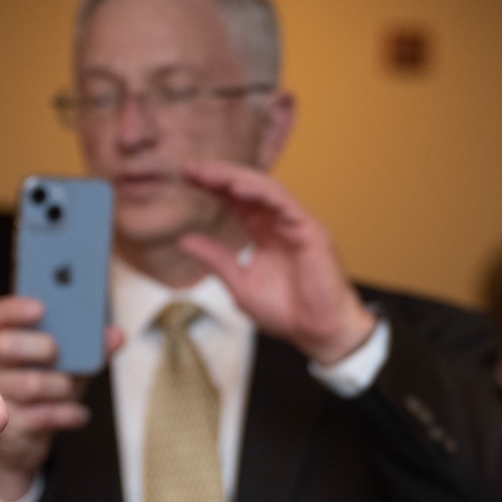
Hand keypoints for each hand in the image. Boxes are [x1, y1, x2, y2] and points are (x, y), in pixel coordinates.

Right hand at [0, 296, 123, 501]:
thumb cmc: (43, 394)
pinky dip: (68, 414)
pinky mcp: (8, 427)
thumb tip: (117, 335)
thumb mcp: (65, 367)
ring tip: (69, 389)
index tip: (41, 307)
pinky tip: (79, 414)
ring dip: (61, 385)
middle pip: (4, 345)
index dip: (15, 309)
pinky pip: (43, 415)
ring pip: (30, 383)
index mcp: (0, 341)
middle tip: (57, 351)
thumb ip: (88, 348)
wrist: (21, 442)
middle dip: (39, 345)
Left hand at [177, 160, 378, 365]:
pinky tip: (236, 189)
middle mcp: (280, 223)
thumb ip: (216, 259)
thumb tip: (185, 241)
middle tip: (190, 169)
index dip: (213, 186)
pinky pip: (284, 203)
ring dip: (236, 178)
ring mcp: (296, 224)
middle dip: (219, 175)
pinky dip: (261, 193)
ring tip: (209, 174)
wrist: (316, 333)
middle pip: (248, 188)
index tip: (186, 177)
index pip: (236, 200)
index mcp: (264, 233)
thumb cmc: (286, 312)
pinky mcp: (310, 231)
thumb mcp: (240, 284)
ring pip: (266, 188)